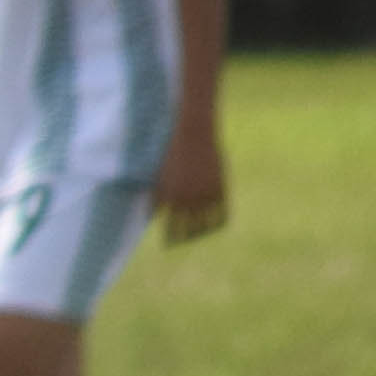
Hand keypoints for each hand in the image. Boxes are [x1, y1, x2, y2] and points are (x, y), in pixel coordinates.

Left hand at [155, 118, 230, 241]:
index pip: (171, 229)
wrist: (192, 132)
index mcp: (169, 198)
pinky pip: (221, 212)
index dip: (171, 238)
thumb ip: (157, 197)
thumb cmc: (170, 152)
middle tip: (184, 239)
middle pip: (189, 230)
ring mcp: (205, 194)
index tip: (170, 243)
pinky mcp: (220, 187)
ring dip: (202, 230)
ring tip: (199, 232)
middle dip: (186, 237)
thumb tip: (154, 216)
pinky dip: (218, 221)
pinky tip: (214, 222)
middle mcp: (188, 199)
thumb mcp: (158, 176)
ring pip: (206, 224)